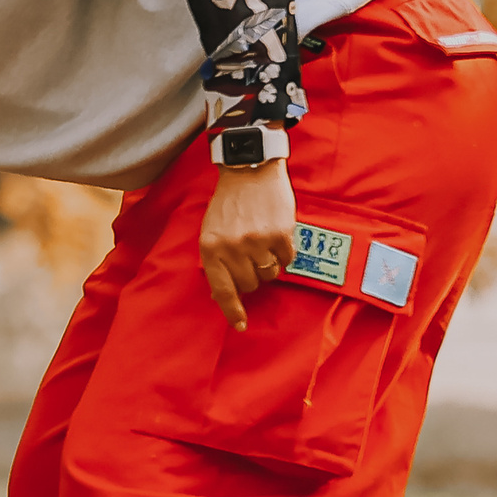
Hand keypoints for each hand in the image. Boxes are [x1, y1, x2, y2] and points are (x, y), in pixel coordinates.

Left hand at [199, 157, 295, 330]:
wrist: (249, 170)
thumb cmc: (228, 204)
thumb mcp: (210, 232)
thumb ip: (215, 262)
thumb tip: (220, 295)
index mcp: (210, 248)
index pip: (223, 290)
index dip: (232, 311)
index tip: (240, 326)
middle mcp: (233, 247)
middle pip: (249, 285)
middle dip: (252, 277)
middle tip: (251, 257)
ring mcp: (257, 241)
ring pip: (269, 274)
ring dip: (268, 265)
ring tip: (262, 244)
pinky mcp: (280, 234)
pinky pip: (286, 260)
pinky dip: (283, 253)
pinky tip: (276, 236)